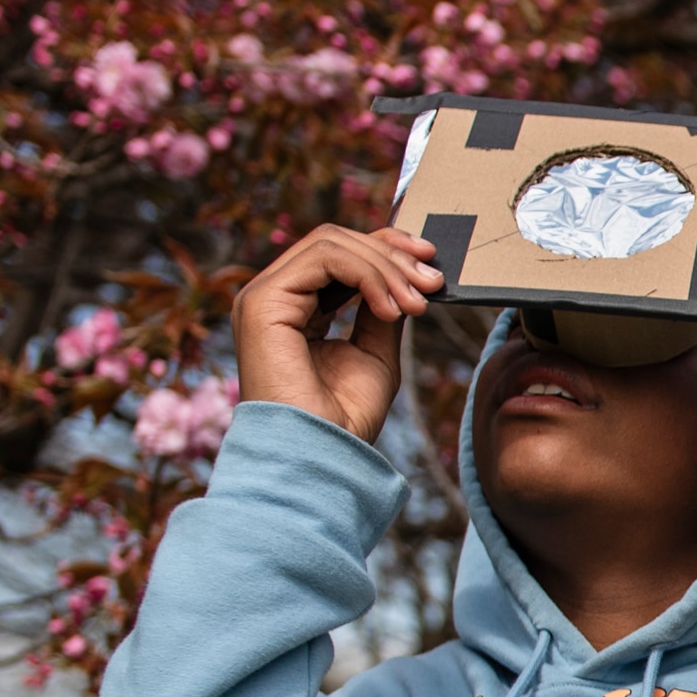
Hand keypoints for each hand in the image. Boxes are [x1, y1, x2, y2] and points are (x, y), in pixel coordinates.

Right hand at [230, 225, 442, 441]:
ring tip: (417, 303)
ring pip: (331, 244)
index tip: (431, 262)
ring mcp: (264, 296)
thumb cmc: (345, 418)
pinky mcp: (263, 301)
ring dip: (386, 268)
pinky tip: (391, 309)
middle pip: (336, 241)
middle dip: (392, 256)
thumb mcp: (377, 353)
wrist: (322, 455)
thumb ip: (383, 310)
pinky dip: (368, 275)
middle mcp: (275, 297)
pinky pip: (324, 258)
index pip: (338, 255)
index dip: (385, 249)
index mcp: (295, 307)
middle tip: (433, 283)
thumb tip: (408, 274)